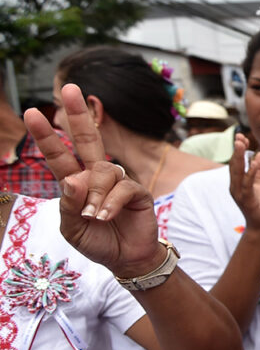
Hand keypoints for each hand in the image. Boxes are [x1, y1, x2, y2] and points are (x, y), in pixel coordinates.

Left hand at [23, 84, 162, 277]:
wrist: (127, 260)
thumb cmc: (98, 242)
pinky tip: (108, 217)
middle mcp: (96, 177)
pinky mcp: (137, 192)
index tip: (31, 114)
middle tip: (70, 89)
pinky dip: (111, 203)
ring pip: (104, 170)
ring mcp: (118, 182)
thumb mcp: (72, 229)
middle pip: (87, 140)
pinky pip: (122, 187)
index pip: (59, 156)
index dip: (46, 136)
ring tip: (95, 217)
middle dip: (78, 115)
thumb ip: (69, 205)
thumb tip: (73, 178)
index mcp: (76, 184)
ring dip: (96, 195)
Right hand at [228, 133, 259, 231]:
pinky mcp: (247, 200)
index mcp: (238, 182)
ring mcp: (239, 194)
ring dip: (239, 158)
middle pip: (234, 165)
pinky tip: (253, 163)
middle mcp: (235, 187)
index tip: (241, 136)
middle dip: (236, 150)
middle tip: (238, 136)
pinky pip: (247, 185)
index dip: (239, 150)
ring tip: (241, 144)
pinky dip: (250, 173)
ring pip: (237, 173)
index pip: (237, 163)